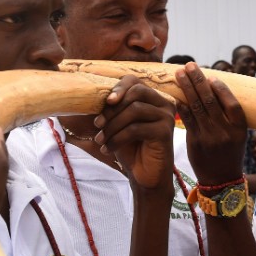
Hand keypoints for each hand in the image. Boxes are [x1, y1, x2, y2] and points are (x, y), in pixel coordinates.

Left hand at [95, 76, 175, 194]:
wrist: (144, 174)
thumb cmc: (131, 148)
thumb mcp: (117, 124)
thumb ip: (111, 108)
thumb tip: (89, 93)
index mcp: (152, 97)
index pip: (134, 81)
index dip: (118, 88)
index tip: (106, 101)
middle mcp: (164, 104)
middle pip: (135, 92)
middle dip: (112, 110)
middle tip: (97, 125)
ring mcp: (166, 117)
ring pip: (134, 110)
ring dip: (112, 126)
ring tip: (101, 140)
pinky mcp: (165, 132)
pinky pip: (136, 129)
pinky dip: (118, 138)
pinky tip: (109, 148)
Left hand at [174, 62, 246, 184]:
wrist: (220, 180)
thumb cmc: (229, 152)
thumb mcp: (237, 136)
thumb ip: (228, 115)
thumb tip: (215, 87)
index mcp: (239, 130)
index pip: (232, 105)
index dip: (222, 90)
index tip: (212, 77)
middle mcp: (225, 133)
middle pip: (211, 102)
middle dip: (199, 81)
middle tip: (190, 65)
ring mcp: (209, 138)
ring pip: (197, 108)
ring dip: (187, 88)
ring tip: (179, 73)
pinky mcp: (195, 143)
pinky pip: (187, 120)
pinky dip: (181, 105)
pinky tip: (176, 94)